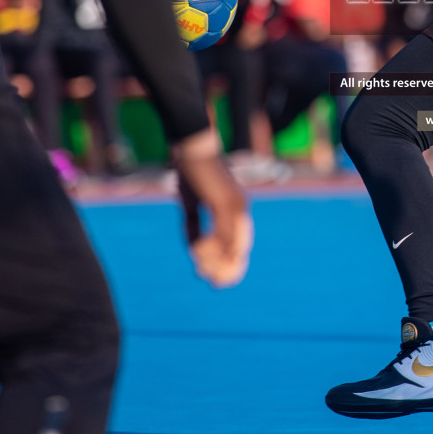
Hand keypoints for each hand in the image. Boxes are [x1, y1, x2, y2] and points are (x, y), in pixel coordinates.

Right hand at [173, 128, 251, 287]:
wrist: (193, 149)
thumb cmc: (192, 173)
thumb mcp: (192, 205)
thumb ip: (195, 227)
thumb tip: (195, 250)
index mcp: (236, 210)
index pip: (239, 243)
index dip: (231, 263)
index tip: (219, 280)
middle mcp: (240, 209)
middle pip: (239, 248)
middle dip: (228, 268)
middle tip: (215, 284)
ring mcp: (235, 206)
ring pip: (229, 243)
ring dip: (215, 260)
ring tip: (201, 272)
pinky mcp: (225, 202)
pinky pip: (220, 232)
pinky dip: (210, 247)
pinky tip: (198, 255)